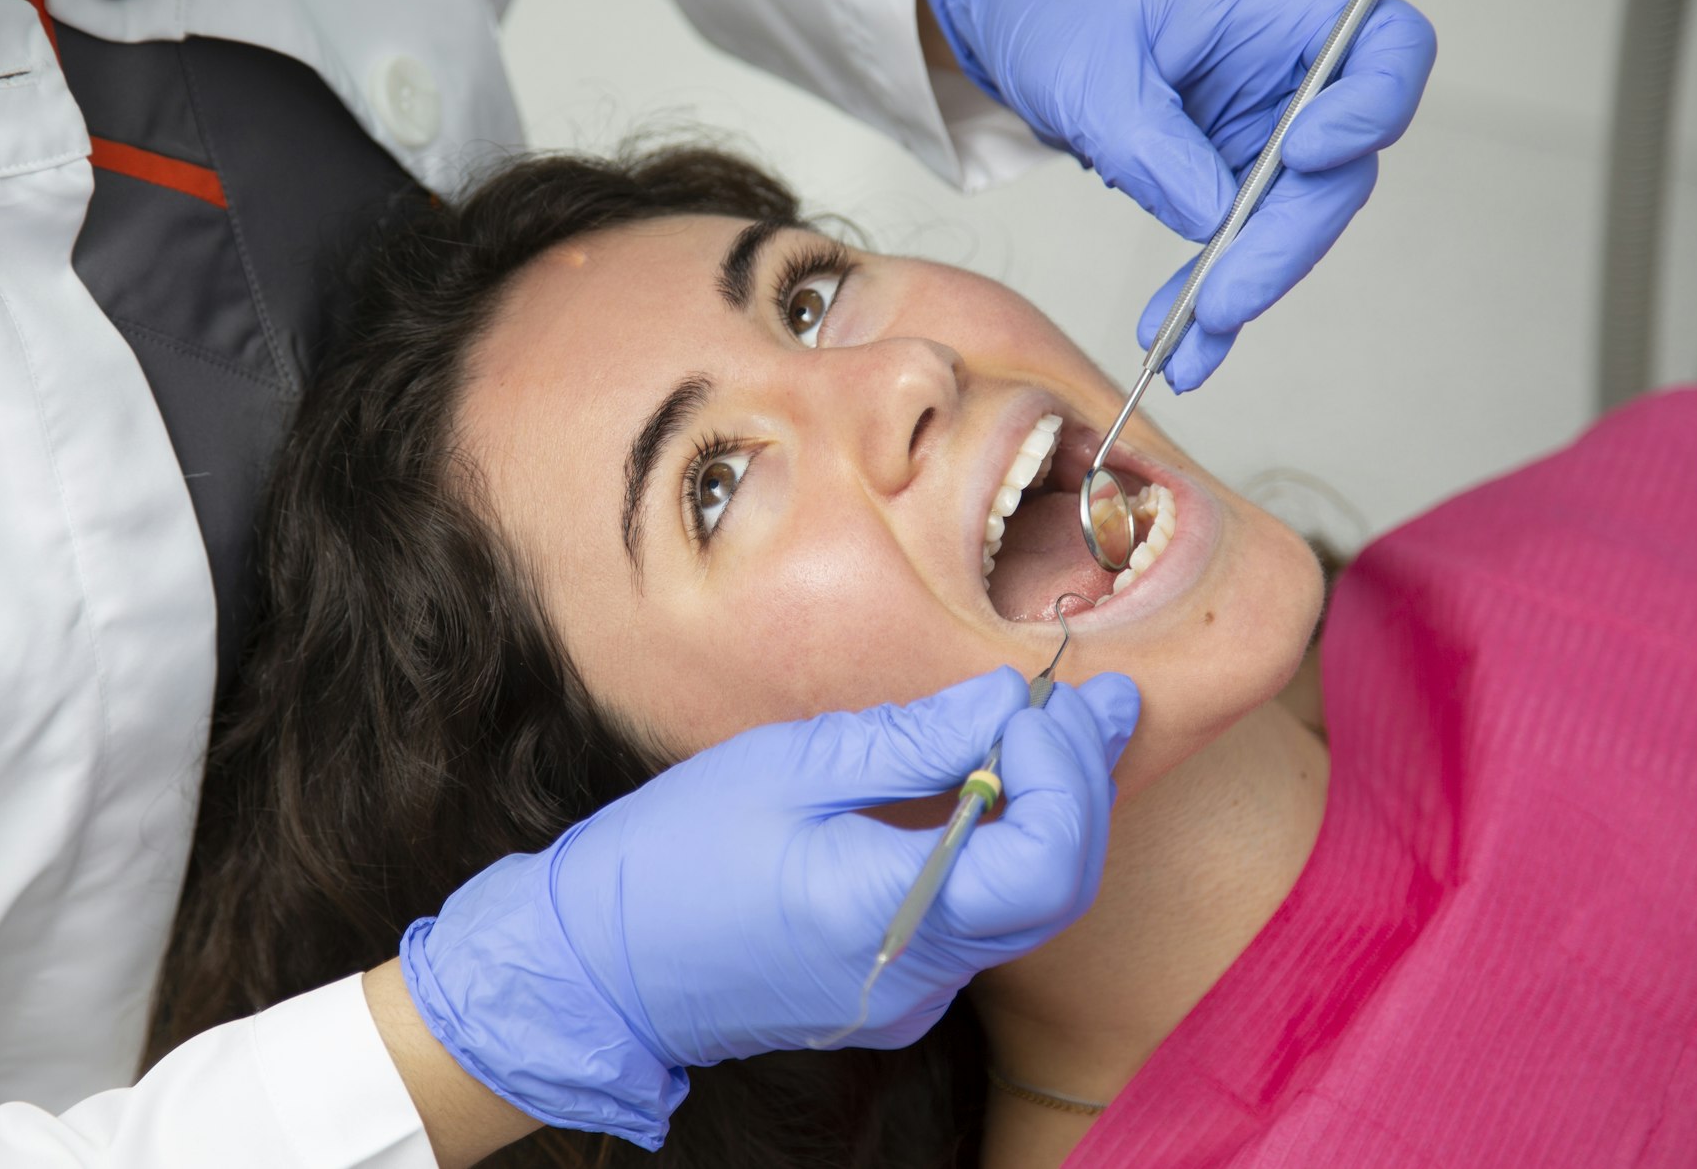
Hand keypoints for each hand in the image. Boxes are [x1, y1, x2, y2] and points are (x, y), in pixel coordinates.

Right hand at [398, 668, 1138, 1148]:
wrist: (596, 967)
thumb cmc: (670, 856)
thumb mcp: (788, 767)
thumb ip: (913, 740)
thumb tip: (1007, 700)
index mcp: (883, 914)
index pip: (1045, 865)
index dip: (1066, 777)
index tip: (1036, 706)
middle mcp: (914, 974)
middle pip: (1057, 889)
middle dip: (1082, 785)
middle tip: (1100, 701)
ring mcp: (908, 996)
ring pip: (1028, 909)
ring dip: (1054, 816)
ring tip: (1065, 729)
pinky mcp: (894, 993)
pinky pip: (980, 921)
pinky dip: (1007, 851)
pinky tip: (1001, 789)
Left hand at [918, 0, 1436, 390]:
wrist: (1026, 17)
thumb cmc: (1062, 3)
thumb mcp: (1091, 68)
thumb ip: (1153, 142)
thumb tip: (1213, 221)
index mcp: (1277, 4)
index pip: (1387, 46)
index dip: (1373, 106)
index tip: (1307, 155)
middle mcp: (1290, 71)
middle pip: (1339, 164)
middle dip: (1284, 242)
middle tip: (1223, 303)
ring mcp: (1265, 129)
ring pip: (1292, 222)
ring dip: (1245, 288)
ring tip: (1186, 349)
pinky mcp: (1232, 178)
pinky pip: (1239, 245)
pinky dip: (1210, 297)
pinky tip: (1182, 346)